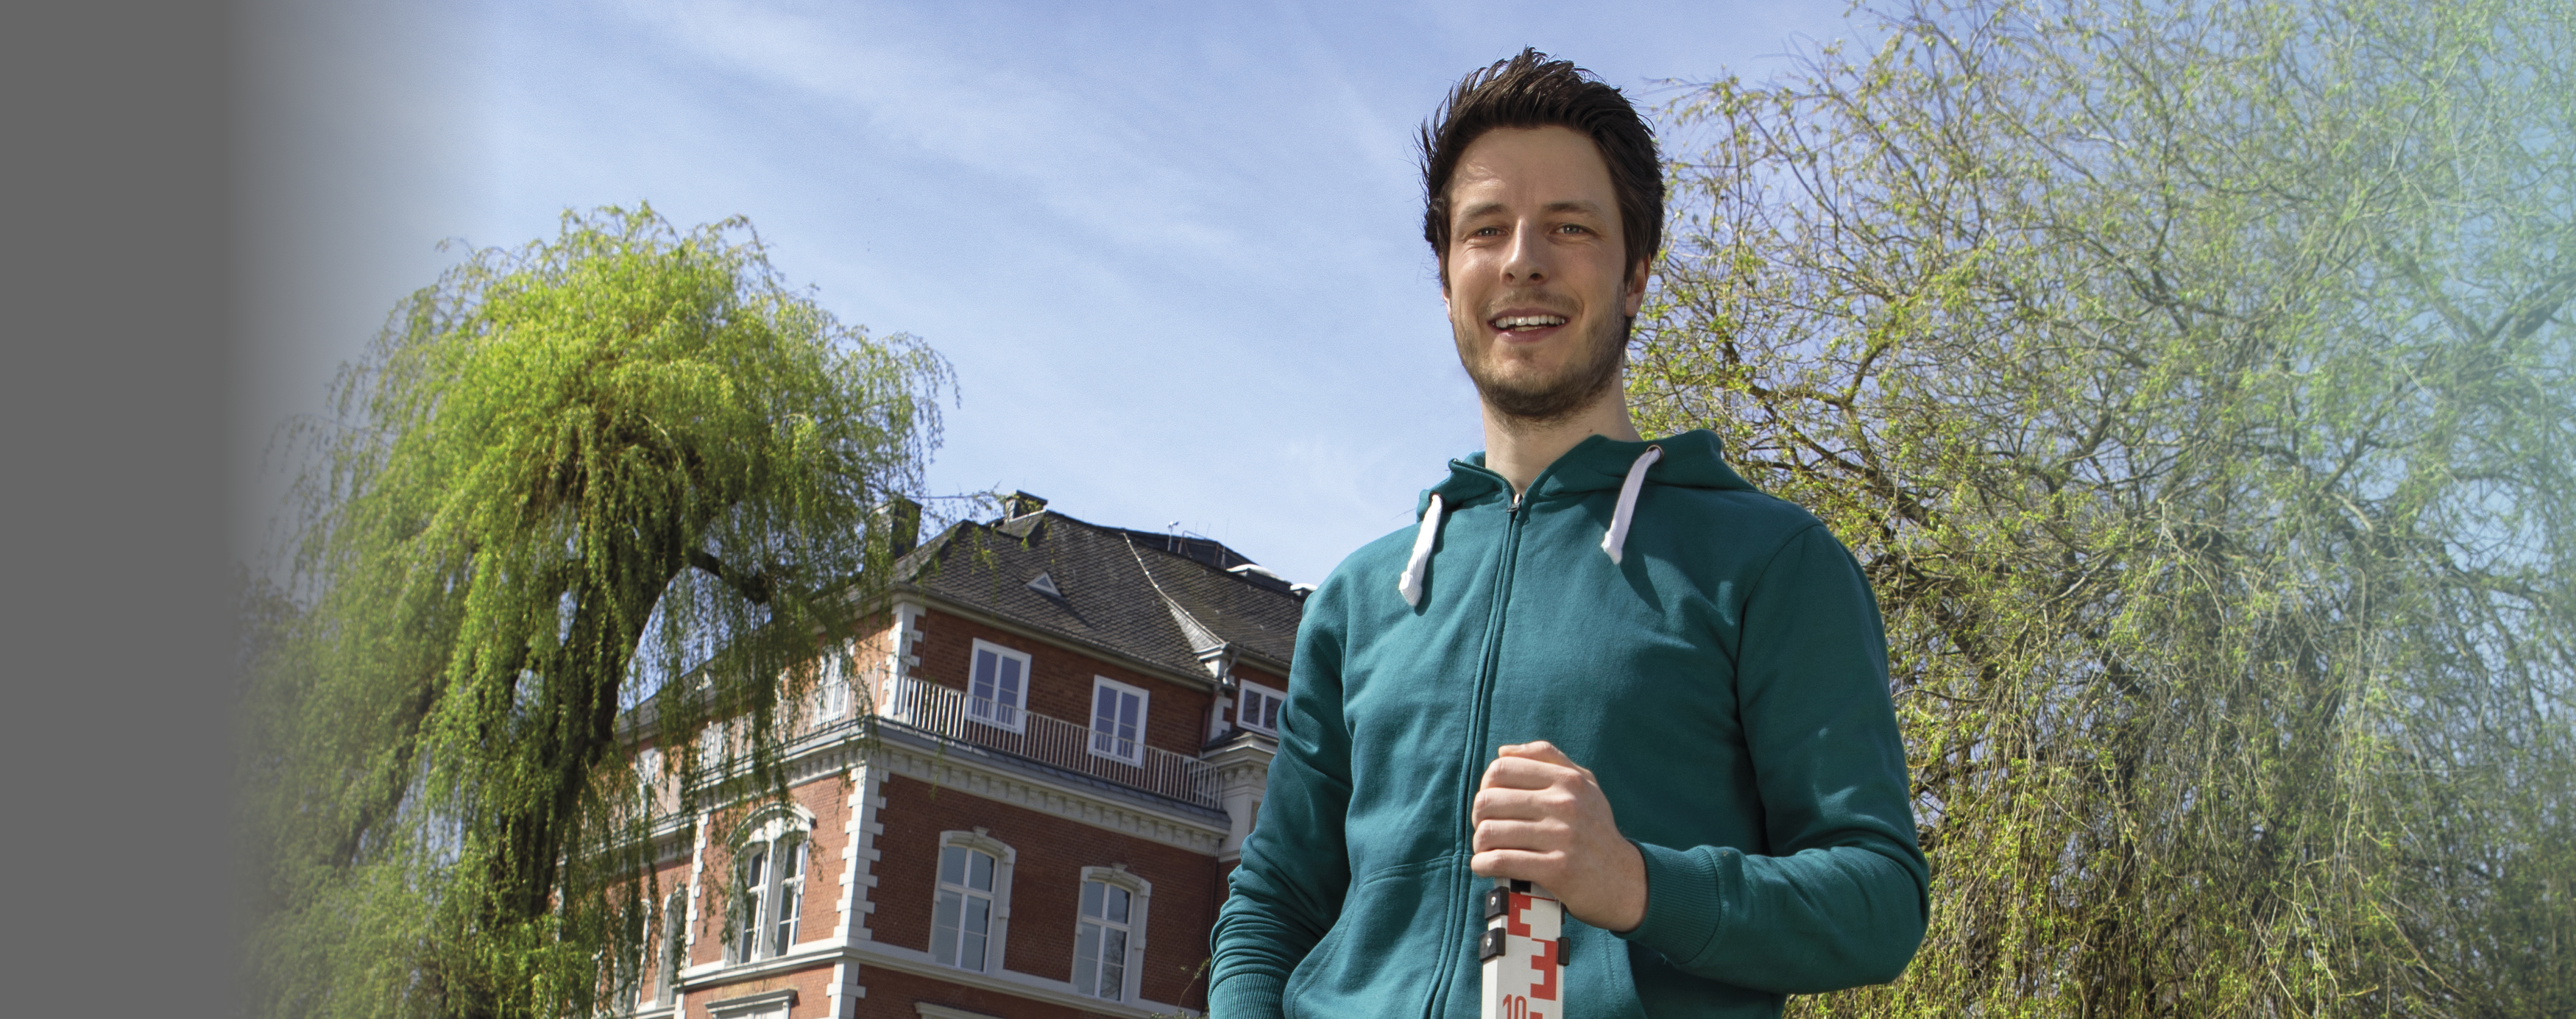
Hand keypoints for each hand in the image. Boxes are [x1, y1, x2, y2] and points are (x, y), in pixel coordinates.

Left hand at [1469, 740, 1646, 932]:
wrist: (1624, 880)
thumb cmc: (1595, 829)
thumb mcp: (1585, 785)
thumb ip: (1547, 759)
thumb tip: (1504, 752)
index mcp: (1567, 780)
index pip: (1501, 769)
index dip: (1486, 787)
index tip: (1492, 804)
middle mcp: (1565, 804)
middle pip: (1489, 800)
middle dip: (1479, 817)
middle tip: (1486, 829)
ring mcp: (1561, 837)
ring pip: (1490, 832)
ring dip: (1480, 844)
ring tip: (1485, 849)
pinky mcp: (1556, 869)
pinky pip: (1500, 861)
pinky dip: (1483, 865)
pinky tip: (1484, 866)